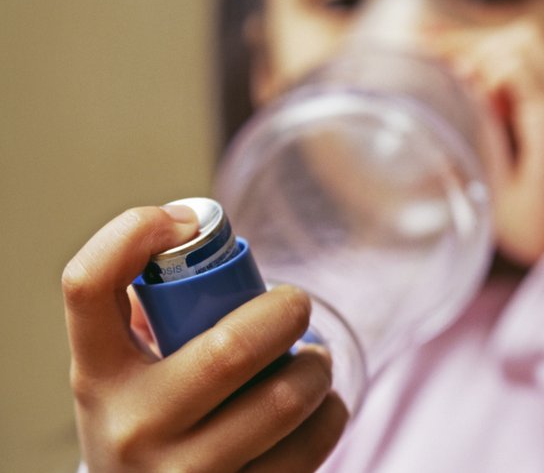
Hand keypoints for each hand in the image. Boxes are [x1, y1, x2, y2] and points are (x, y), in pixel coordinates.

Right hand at [62, 206, 346, 471]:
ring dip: (316, 368)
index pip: (89, 284)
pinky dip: (329, 415)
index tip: (187, 222)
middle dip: (286, 312)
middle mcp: (134, 428)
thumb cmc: (144, 416)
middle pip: (231, 349)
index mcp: (97, 376)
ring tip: (313, 361)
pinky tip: (319, 406)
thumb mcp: (119, 369)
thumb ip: (142, 308)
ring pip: (284, 400)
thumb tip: (193, 232)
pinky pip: (311, 446)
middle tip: (296, 306)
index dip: (134, 231)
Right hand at [434, 21, 543, 264]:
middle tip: (430, 43)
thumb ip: (486, 139)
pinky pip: (542, 67)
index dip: (465, 50)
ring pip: (535, 47)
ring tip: (451, 54)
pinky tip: (480, 77)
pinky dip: (507, 62)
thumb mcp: (502, 194)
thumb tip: (467, 90)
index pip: (506, 60)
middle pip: (523, 41)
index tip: (427, 49)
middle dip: (474, 39)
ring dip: (492, 46)